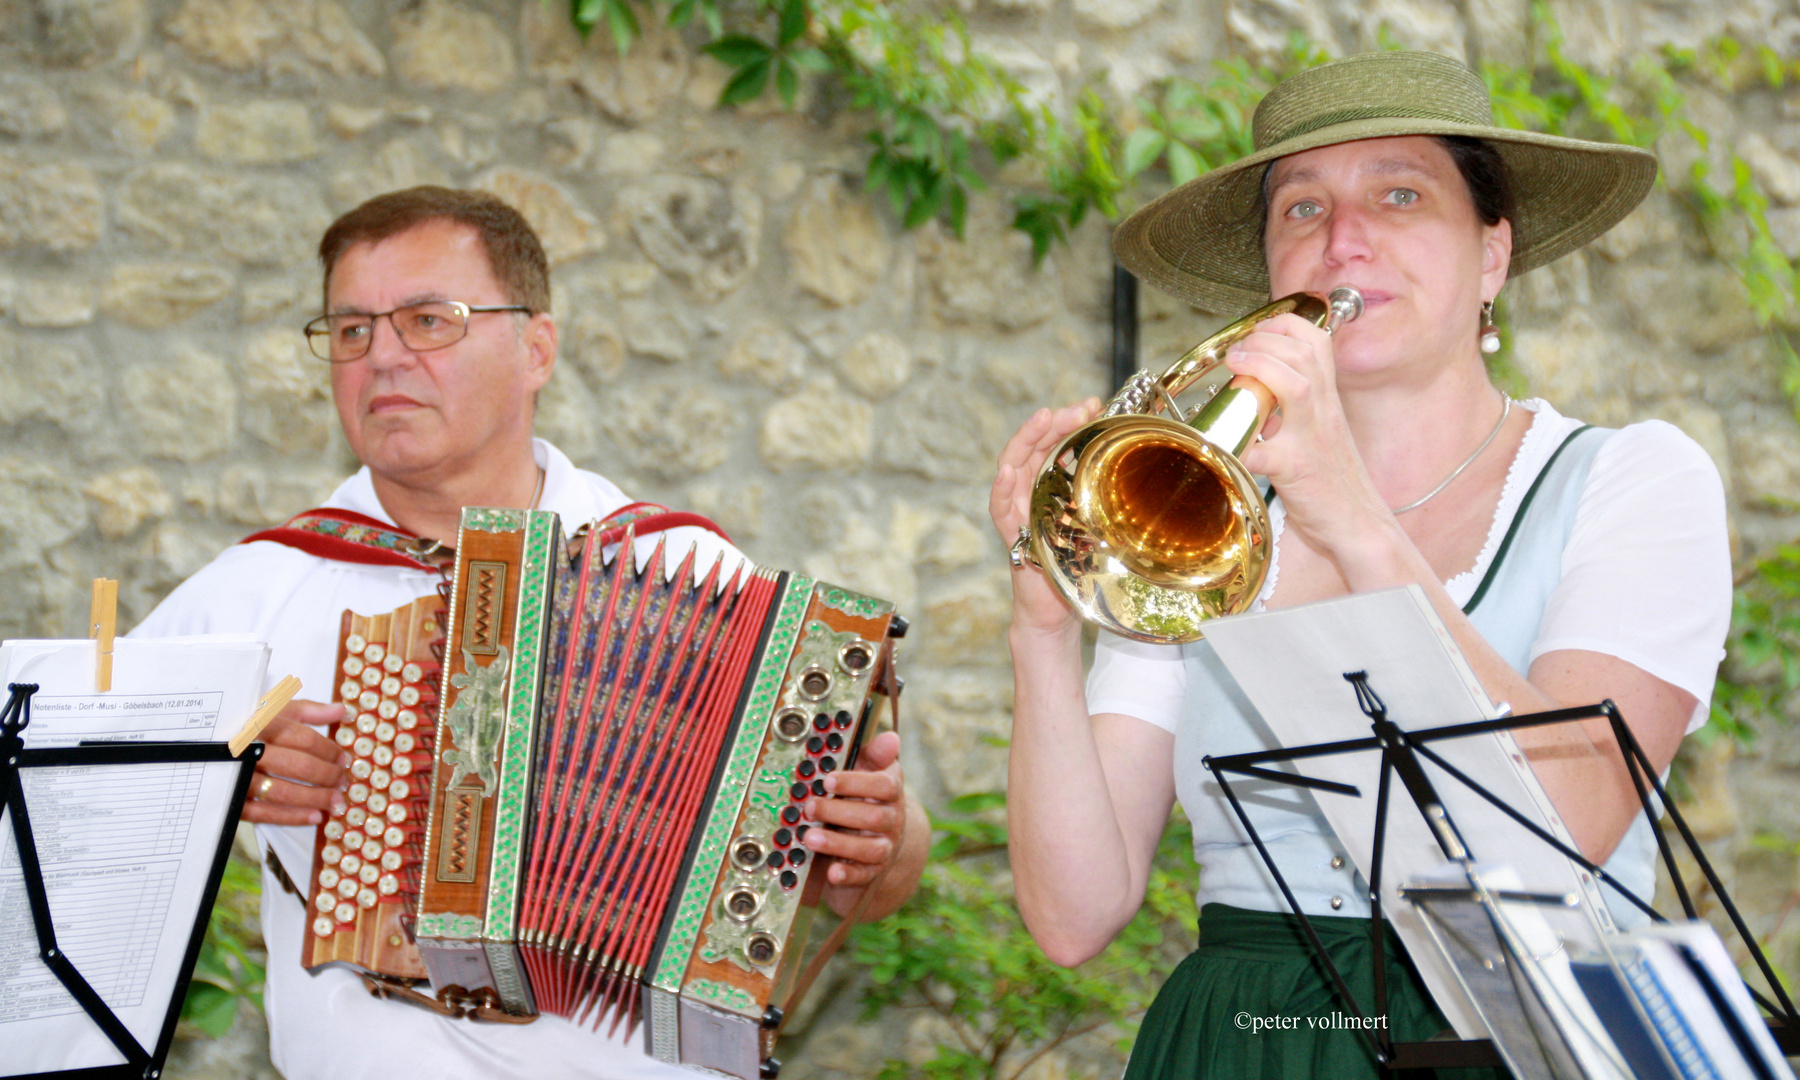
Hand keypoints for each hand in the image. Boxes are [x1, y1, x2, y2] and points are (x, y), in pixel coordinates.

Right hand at [241, 699, 348, 825]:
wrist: (193, 744)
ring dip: (316, 799)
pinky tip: (315, 817)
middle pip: (299, 766)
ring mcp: (239, 777)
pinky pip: (265, 813)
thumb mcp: (271, 709)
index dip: (329, 751)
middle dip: (327, 776)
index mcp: (261, 724)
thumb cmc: (242, 724)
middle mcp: (250, 751)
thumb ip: (307, 710)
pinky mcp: (231, 799)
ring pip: (284, 791)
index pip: (304, 739)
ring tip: (336, 802)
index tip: (344, 760)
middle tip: (343, 782)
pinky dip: (293, 817)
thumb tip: (341, 710)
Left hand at [802, 730, 927, 920]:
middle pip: (873, 817)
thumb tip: (890, 738)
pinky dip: (848, 874)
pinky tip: (832, 872)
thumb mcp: (868, 772)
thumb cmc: (864, 796)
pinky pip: (863, 876)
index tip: (827, 780)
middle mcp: (892, 819)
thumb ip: (874, 755)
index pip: (885, 785)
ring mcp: (884, 847)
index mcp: (891, 791)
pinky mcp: (873, 872)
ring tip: (809, 837)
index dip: (856, 783)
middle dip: (838, 812)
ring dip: (837, 843)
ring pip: (868, 848)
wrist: (880, 840)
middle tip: (809, 807)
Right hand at [990, 399, 1100, 634]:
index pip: (1055, 443)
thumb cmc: (1080, 568)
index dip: (1070, 422)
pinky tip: (1007, 472)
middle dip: (1053, 423)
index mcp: (1052, 486)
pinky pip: (1000, 510)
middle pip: (1034, 448)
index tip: (1094, 405)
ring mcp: (1019, 514)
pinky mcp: (1014, 538)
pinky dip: (1001, 490)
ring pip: (1013, 468)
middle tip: (1077, 408)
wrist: (1059, 613)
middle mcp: (1032, 494)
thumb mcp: (1102, 524)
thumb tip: (1148, 467)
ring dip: (1026, 441)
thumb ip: (1110, 498)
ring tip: (1042, 419)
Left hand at [1223, 314, 1385, 552]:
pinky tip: (1219, 439)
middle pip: (1306, 354)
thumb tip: (1252, 390)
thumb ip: (1291, 409)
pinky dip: (1238, 443)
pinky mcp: (1295, 471)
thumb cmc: (1331, 479)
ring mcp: (1311, 440)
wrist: (1356, 523)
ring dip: (1260, 367)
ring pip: (1297, 387)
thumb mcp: (1317, 431)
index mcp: (1327, 400)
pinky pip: (1263, 453)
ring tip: (1235, 366)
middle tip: (1237, 350)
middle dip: (1266, 339)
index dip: (1284, 326)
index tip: (1256, 332)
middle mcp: (1323, 412)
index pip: (1316, 342)